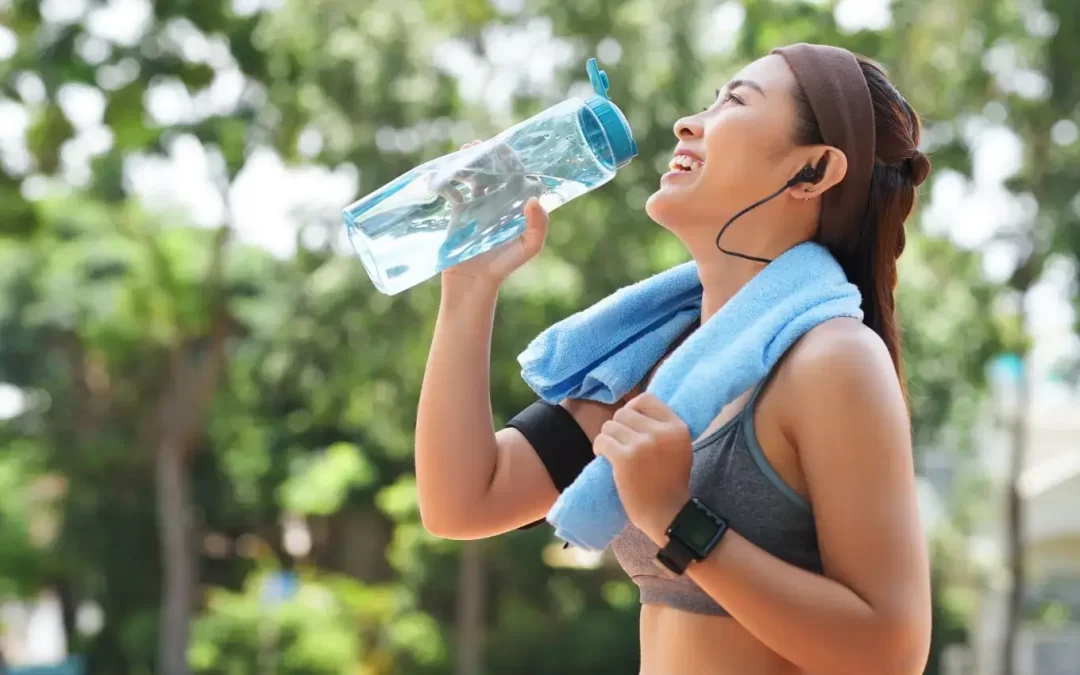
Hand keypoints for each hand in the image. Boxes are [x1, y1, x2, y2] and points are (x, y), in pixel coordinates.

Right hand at [441, 141, 548, 290]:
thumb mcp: (527, 248)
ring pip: (472, 177)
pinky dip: (446, 182)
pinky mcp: (458, 213)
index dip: (510, 160)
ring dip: (465, 165)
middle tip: (477, 146)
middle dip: (485, 157)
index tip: (502, 147)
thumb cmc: (504, 266)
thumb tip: (534, 199)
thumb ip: (538, 227)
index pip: (515, 175)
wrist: (473, 282)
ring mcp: (477, 206)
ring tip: (459, 159)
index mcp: (516, 206)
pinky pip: (452, 191)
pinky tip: (441, 179)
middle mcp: (498, 202)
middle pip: (492, 172)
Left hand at [594, 393, 692, 545]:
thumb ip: (663, 427)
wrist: (668, 515)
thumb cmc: (670, 482)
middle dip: (617, 427)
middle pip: (624, 412)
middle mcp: (661, 432)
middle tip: (619, 443)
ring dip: (607, 438)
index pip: (646, 398)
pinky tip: (603, 456)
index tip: (629, 424)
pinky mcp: (625, 459)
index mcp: (677, 427)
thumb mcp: (679, 447)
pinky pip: (602, 440)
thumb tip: (634, 407)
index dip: (632, 408)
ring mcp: (643, 445)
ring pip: (610, 425)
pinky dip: (599, 448)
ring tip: (612, 451)